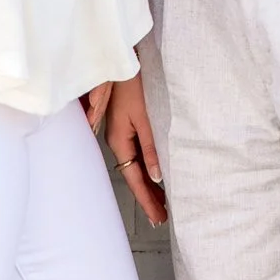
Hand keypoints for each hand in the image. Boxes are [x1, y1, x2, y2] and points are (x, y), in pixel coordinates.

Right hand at [98, 77, 165, 225]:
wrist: (120, 62)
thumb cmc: (131, 85)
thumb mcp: (144, 118)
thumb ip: (151, 147)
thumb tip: (157, 176)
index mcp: (119, 141)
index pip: (135, 179)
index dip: (146, 199)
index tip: (158, 217)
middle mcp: (116, 141)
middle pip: (133, 176)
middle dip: (147, 198)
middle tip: (162, 218)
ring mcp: (119, 135)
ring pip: (135, 167)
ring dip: (147, 185)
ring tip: (162, 203)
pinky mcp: (125, 127)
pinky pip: (135, 155)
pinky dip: (146, 168)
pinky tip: (155, 176)